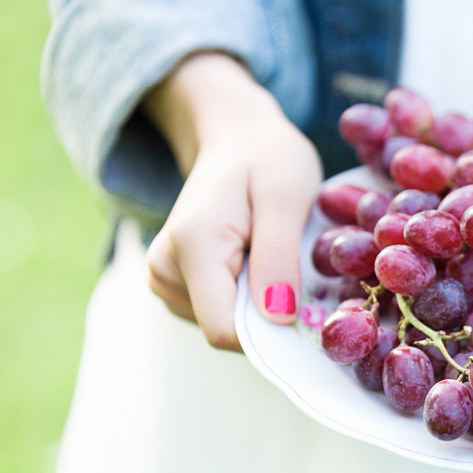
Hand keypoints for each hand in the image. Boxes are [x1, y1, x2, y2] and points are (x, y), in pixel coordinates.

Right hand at [143, 53, 321, 349]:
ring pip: (225, 325)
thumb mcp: (287, 198)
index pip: (224, 329)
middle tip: (295, 267)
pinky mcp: (175, 284)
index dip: (271, 334)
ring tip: (273, 254)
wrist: (237, 138)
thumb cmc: (268, 159)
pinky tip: (258, 261)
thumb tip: (278, 318)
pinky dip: (248, 298)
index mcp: (191, 244)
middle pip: (226, 330)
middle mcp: (164, 267)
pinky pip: (221, 314)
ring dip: (259, 304)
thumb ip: (279, 257)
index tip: (308, 308)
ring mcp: (165, 278)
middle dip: (268, 315)